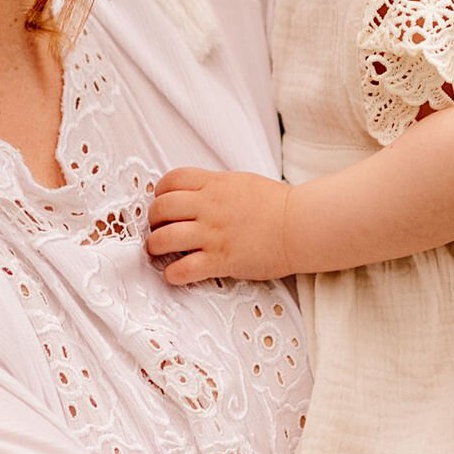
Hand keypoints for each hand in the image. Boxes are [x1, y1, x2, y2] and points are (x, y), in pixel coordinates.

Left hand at [146, 166, 295, 285]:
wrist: (301, 226)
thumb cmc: (277, 205)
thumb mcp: (241, 183)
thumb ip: (215, 187)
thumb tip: (195, 194)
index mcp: (215, 184)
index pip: (171, 180)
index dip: (160, 192)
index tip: (163, 202)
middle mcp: (209, 207)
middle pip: (161, 208)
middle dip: (153, 220)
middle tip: (158, 228)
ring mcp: (213, 234)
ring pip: (164, 238)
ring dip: (155, 246)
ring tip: (159, 251)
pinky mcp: (220, 260)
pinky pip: (183, 269)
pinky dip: (173, 274)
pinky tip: (176, 273)